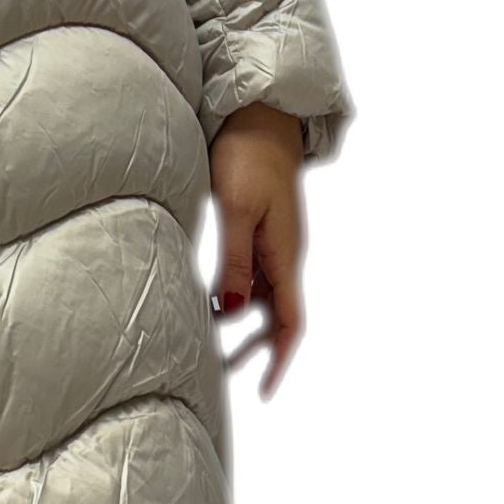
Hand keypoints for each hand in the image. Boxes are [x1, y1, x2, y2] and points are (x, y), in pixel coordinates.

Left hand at [208, 103, 305, 398]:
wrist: (259, 115)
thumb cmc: (248, 154)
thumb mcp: (237, 210)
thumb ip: (234, 261)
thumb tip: (234, 312)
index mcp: (285, 254)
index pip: (291, 321)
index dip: (280, 358)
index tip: (264, 389)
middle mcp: (283, 253)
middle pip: (278, 315)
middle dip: (257, 348)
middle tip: (223, 372)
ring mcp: (272, 240)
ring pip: (263, 295)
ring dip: (243, 322)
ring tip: (212, 344)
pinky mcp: (258, 226)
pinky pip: (252, 273)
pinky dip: (236, 293)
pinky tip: (212, 299)